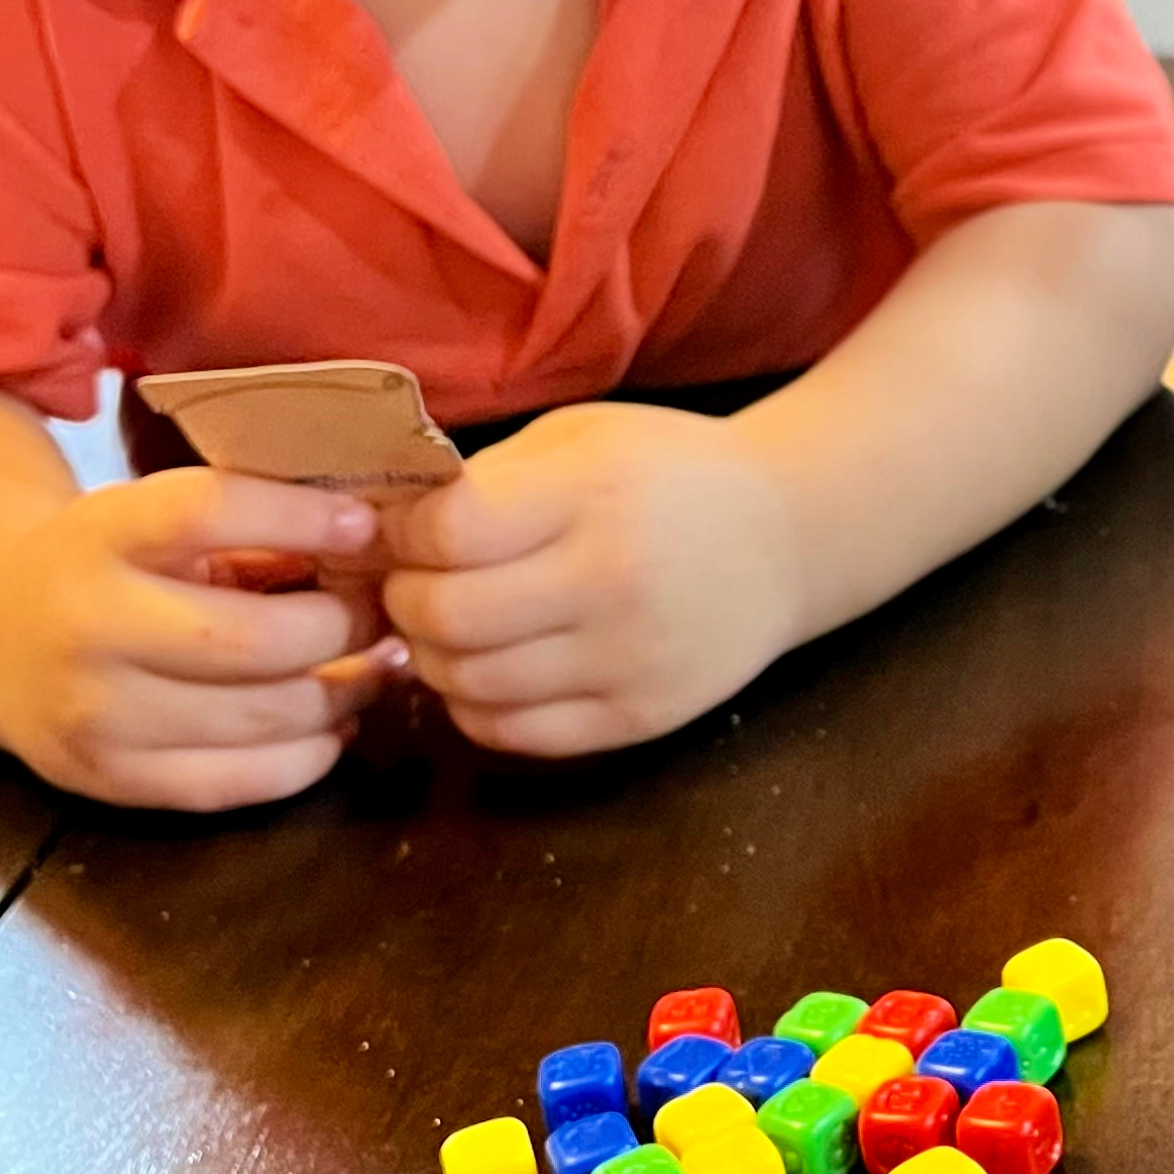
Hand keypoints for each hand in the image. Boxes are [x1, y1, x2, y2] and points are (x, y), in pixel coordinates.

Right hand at [0, 469, 392, 807]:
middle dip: (339, 628)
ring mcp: (94, 715)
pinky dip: (306, 757)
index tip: (365, 524)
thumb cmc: (105, 563)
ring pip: (257, 720)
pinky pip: (237, 782)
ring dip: (341, 697)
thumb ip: (246, 525)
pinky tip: (333, 725)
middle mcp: (87, 626)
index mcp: (99, 534)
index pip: (204, 512)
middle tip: (379, 614)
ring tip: (375, 669)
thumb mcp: (150, 518)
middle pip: (248, 639)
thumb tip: (371, 541)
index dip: (298, 517)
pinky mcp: (110, 780)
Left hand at [377, 402, 799, 756]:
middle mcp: (612, 581)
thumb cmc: (672, 472)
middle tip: (405, 585)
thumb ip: (491, 482)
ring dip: (432, 660)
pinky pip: (518, 734)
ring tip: (442, 628)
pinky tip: (485, 672)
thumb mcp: (583, 439)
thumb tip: (383, 527)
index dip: (398, 536)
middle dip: (402, 601)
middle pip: (449, 618)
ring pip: (472, 686)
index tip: (397, 531)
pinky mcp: (641, 717)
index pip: (448, 534)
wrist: (790, 537)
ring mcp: (629, 659)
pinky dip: (476, 708)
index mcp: (592, 493)